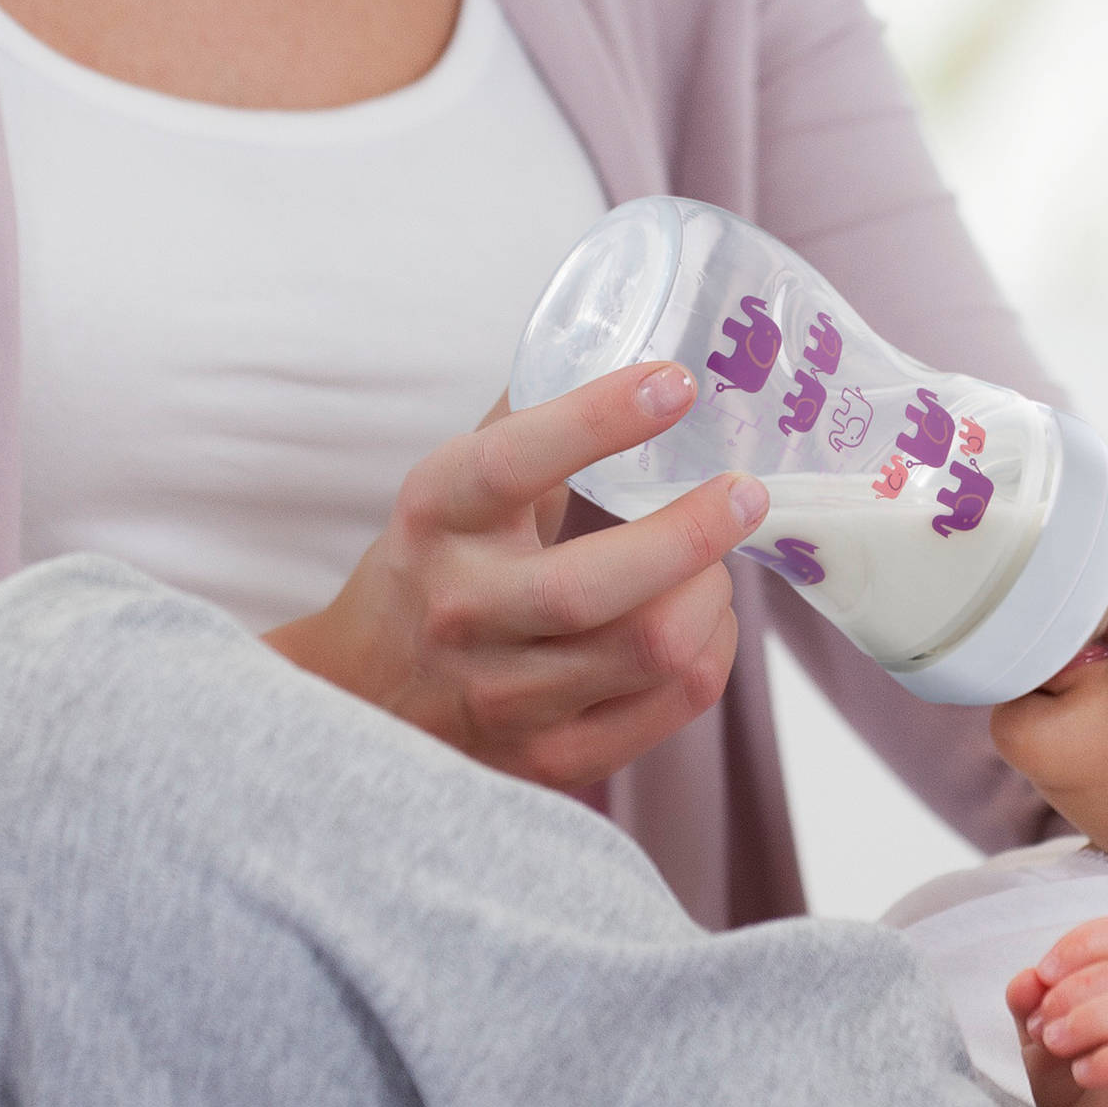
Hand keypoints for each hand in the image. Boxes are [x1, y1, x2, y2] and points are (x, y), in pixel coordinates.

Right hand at [265, 363, 768, 788]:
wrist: (362, 700)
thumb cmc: (432, 569)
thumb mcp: (452, 489)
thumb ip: (531, 427)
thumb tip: (634, 347)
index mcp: (436, 519)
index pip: (510, 463)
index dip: (598, 420)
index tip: (675, 383)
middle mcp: (463, 611)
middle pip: (599, 585)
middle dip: (695, 531)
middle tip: (745, 492)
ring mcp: (504, 697)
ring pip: (652, 649)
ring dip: (710, 594)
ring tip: (714, 564)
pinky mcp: (549, 759)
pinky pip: (671, 703)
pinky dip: (711, 651)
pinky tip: (703, 619)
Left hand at [1009, 917, 1107, 1106]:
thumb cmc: (1082, 1095)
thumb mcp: (1042, 1047)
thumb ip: (1030, 1010)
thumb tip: (1025, 979)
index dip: (1082, 944)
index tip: (1044, 975)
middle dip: (1076, 988)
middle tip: (1042, 1026)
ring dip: (1092, 1019)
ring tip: (1056, 1045)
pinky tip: (1082, 1073)